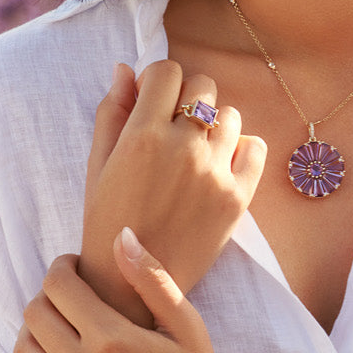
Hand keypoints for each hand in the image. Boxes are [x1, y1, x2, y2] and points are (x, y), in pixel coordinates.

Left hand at [7, 229, 241, 352]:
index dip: (62, 266)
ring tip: (60, 321)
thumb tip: (121, 235)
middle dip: (49, 292)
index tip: (75, 264)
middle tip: (71, 291)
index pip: (59, 286)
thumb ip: (151, 279)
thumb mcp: (186, 325)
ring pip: (21, 349)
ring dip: (34, 327)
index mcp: (112, 339)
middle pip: (35, 313)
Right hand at [79, 61, 266, 326]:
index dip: (158, 79)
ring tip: (196, 151)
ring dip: (213, 124)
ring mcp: (214, 172)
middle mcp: (182, 147)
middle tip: (174, 128)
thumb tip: (125, 68)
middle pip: (202, 86)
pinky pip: (255, 148)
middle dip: (187, 99)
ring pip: (230, 115)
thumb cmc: (107, 220)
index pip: (167, 70)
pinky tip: (221, 164)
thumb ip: (112, 112)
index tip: (154, 99)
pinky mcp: (237, 197)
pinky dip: (242, 149)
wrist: (131, 283)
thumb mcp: (98, 164)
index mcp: (142, 135)